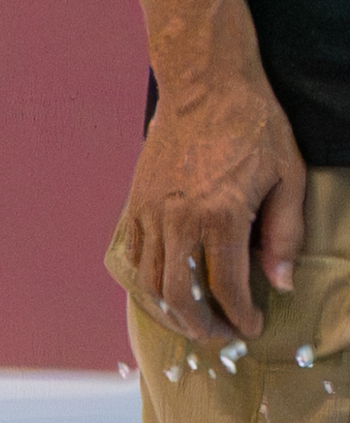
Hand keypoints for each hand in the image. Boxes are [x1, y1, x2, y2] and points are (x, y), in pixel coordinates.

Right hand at [122, 61, 309, 341]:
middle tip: (220, 335)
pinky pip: (135, 261)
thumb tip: (280, 282)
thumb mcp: (288, 176)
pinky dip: (149, 285)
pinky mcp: (135, 208)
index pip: (226, 285)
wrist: (204, 87)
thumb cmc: (254, 126)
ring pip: (150, 285)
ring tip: (193, 321)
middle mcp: (179, 222)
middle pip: (180, 296)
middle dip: (201, 325)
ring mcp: (151, 216)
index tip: (251, 327)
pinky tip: (167, 292)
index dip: (239, 315)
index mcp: (221, 215)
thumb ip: (284, 234)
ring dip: (171, 312)